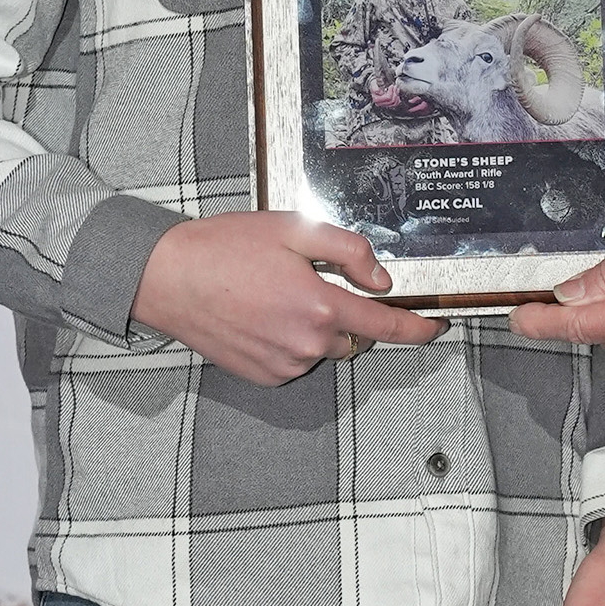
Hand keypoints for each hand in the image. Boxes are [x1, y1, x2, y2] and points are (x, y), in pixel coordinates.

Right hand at [130, 211, 447, 386]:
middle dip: (345, 313)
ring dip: (314, 327)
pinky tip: (261, 315)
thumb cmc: (224, 248)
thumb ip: (348, 250)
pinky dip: (290, 341)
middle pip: (354, 336)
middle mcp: (307, 344)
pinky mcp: (263, 376)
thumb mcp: (293, 229)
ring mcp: (284, 365)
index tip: (437, 324)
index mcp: (320, 306)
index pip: (388, 325)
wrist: (167, 279)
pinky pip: (295, 360)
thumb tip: (381, 277)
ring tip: (274, 294)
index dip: (419, 327)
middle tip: (309, 281)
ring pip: (323, 349)